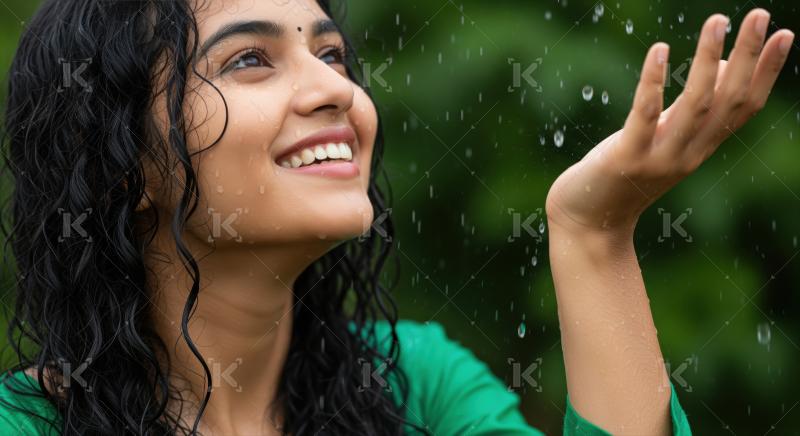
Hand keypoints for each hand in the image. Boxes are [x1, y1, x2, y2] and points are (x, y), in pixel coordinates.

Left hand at [545, 9, 793, 235]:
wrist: (587, 223)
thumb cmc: (624, 174)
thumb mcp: (664, 139)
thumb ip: (691, 109)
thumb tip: (722, 63)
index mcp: (700, 148)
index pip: (744, 107)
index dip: (766, 72)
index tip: (784, 34)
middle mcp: (688, 155)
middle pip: (728, 103)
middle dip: (748, 58)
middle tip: (760, 15)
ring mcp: (658, 159)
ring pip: (694, 106)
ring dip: (708, 61)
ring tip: (718, 21)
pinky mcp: (625, 159)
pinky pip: (644, 117)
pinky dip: (653, 83)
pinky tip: (659, 50)